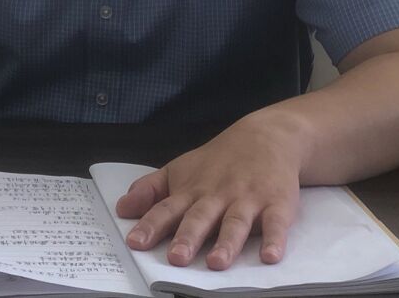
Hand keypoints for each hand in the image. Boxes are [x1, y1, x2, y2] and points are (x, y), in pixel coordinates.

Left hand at [115, 113, 302, 269]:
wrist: (265, 136)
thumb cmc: (217, 161)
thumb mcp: (180, 170)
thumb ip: (150, 190)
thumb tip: (121, 209)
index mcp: (193, 190)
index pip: (167, 208)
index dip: (150, 225)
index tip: (135, 242)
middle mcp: (218, 195)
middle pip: (200, 217)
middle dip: (188, 237)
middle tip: (176, 258)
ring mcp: (248, 199)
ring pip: (236, 223)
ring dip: (227, 243)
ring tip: (216, 263)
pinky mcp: (276, 203)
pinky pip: (276, 224)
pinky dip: (275, 239)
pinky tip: (271, 256)